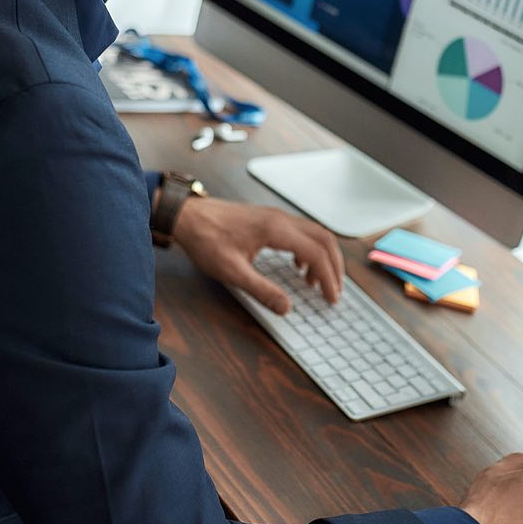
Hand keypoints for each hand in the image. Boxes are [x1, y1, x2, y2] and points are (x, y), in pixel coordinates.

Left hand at [171, 197, 343, 313]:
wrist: (187, 216)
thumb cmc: (206, 239)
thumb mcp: (232, 272)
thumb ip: (261, 290)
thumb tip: (285, 307)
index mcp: (276, 230)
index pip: (316, 253)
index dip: (328, 277)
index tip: (331, 297)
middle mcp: (281, 219)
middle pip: (324, 239)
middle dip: (334, 266)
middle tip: (334, 291)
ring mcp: (276, 216)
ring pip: (315, 233)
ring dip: (323, 257)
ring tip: (316, 283)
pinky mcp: (270, 218)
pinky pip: (302, 231)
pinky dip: (310, 249)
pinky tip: (298, 267)